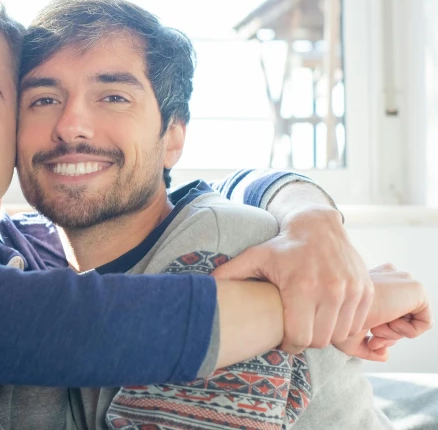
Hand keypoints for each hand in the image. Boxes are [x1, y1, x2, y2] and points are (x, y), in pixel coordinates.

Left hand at [212, 206, 373, 353]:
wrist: (319, 226)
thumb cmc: (284, 246)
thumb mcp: (255, 256)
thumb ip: (231, 273)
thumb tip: (204, 285)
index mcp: (302, 286)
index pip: (298, 338)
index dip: (288, 344)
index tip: (283, 339)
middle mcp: (330, 290)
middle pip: (319, 340)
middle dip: (306, 341)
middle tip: (297, 332)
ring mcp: (352, 291)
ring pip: (340, 335)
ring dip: (326, 335)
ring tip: (312, 324)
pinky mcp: (366, 291)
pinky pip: (357, 324)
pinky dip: (344, 327)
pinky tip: (329, 317)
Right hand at [335, 263, 431, 359]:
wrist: (341, 308)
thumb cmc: (338, 321)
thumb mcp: (349, 337)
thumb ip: (365, 348)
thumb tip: (384, 354)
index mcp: (371, 280)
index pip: (389, 310)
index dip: (381, 331)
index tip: (369, 339)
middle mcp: (389, 275)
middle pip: (401, 317)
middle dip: (388, 335)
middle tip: (373, 340)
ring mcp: (403, 280)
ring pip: (411, 320)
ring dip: (393, 333)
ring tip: (377, 328)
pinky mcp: (417, 289)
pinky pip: (425, 323)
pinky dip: (408, 332)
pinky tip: (390, 322)